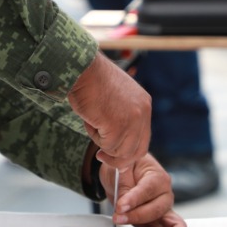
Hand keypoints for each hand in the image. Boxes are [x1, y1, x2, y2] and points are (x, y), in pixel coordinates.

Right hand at [68, 51, 150, 169]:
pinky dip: (94, 136)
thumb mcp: (116, 98)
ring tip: (93, 121)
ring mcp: (132, 120)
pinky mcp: (118, 126)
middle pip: (136, 151)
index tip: (111, 153)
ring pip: (120, 151)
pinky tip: (90, 119)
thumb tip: (115, 144)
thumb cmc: (92, 80)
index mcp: (143, 104)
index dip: (127, 151)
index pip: (143, 139)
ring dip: (102, 142)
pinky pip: (106, 145)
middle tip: (101, 156)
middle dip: (118, 158)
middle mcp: (142, 113)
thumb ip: (122, 116)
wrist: (82, 68)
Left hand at [106, 154, 199, 226]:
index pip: (148, 190)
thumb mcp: (120, 169)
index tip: (120, 206)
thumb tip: (124, 207)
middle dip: (137, 216)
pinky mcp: (160, 220)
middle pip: (157, 209)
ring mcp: (164, 209)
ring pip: (174, 223)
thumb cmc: (126, 166)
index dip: (134, 199)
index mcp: (157, 177)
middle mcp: (165, 194)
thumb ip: (124, 188)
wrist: (124, 170)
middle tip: (119, 217)